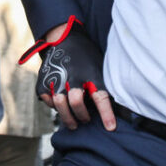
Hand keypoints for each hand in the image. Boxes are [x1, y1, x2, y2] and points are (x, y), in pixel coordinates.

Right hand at [20, 16, 115, 130]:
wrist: (64, 37)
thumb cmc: (87, 56)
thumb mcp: (100, 66)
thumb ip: (103, 85)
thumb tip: (121, 107)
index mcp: (91, 73)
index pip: (100, 96)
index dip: (106, 114)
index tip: (111, 128)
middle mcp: (73, 75)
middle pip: (76, 102)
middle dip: (82, 116)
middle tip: (85, 120)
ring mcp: (57, 77)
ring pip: (60, 104)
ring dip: (67, 117)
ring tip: (73, 123)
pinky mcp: (44, 79)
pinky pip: (48, 100)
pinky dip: (53, 105)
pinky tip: (60, 106)